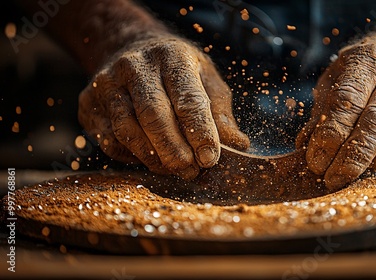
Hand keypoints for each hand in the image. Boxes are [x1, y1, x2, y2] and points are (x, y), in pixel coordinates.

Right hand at [78, 37, 249, 179]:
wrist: (128, 47)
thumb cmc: (176, 69)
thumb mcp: (205, 78)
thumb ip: (220, 112)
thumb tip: (237, 145)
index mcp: (172, 57)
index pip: (187, 99)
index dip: (200, 132)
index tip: (210, 159)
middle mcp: (135, 66)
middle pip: (154, 116)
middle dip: (174, 151)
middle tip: (191, 172)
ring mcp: (106, 84)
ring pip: (127, 131)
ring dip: (153, 158)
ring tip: (175, 169)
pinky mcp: (88, 103)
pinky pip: (110, 140)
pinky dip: (133, 156)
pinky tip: (151, 158)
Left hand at [297, 28, 375, 189]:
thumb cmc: (367, 70)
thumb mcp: (337, 79)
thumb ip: (321, 113)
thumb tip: (302, 150)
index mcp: (368, 59)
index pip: (347, 101)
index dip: (329, 137)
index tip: (315, 162)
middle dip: (351, 159)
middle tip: (332, 179)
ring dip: (375, 163)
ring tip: (356, 172)